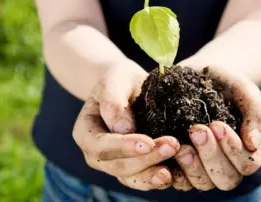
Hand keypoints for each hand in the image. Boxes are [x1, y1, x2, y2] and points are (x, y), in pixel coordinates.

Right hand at [72, 60, 180, 190]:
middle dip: (146, 159)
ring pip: (132, 178)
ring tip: (174, 169)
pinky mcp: (134, 169)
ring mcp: (114, 164)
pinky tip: (175, 174)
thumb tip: (123, 128)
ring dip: (153, 174)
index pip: (101, 146)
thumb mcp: (115, 81)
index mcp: (85, 132)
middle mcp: (96, 154)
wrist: (129, 87)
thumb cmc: (119, 81)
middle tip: (172, 146)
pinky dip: (158, 179)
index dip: (124, 147)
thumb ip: (114, 102)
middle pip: (118, 166)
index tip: (148, 142)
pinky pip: (144, 180)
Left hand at [171, 65, 260, 190]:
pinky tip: (166, 152)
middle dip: (211, 156)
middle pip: (226, 179)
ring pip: (203, 183)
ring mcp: (204, 169)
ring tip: (180, 144)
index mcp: (248, 151)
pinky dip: (172, 171)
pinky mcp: (182, 167)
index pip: (247, 164)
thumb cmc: (226, 84)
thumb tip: (253, 143)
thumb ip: (256, 114)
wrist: (197, 76)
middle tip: (196, 130)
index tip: (216, 124)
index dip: (232, 148)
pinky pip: (178, 181)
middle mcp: (228, 165)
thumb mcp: (244, 90)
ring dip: (192, 166)